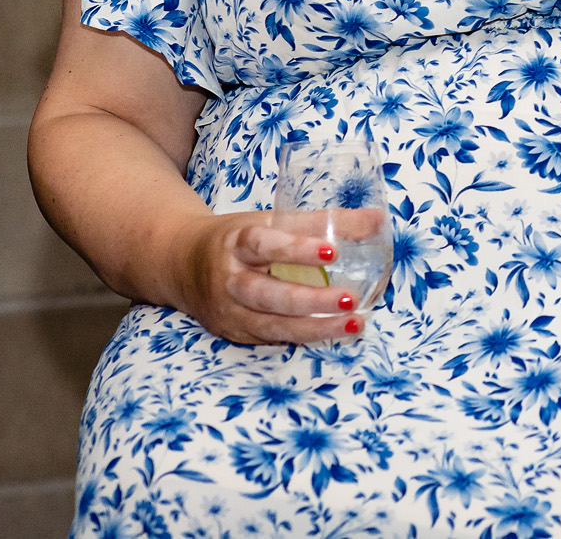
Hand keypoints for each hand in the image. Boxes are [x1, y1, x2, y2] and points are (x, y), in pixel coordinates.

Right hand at [164, 210, 374, 344]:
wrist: (182, 264)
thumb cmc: (239, 238)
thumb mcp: (273, 221)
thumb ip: (324, 221)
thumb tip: (379, 221)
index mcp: (238, 242)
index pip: (265, 244)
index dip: (298, 248)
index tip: (334, 251)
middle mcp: (230, 279)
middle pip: (268, 294)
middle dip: (311, 300)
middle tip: (350, 299)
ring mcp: (230, 311)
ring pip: (272, 325)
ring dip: (315, 328)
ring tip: (354, 324)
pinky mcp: (234, 332)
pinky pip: (271, 338)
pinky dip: (304, 337)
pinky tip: (333, 334)